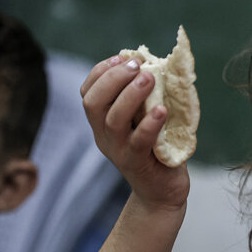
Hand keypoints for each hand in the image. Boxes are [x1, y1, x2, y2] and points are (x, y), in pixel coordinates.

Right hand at [81, 55, 188, 208]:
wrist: (163, 194)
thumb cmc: (159, 152)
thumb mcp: (147, 122)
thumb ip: (147, 100)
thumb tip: (160, 66)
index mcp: (102, 124)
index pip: (88, 92)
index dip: (101, 71)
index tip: (123, 57)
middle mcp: (104, 136)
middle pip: (93, 103)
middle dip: (112, 78)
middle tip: (137, 65)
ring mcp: (119, 151)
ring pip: (113, 120)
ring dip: (130, 95)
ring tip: (149, 78)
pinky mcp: (137, 164)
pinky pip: (139, 141)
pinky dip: (149, 124)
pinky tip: (162, 110)